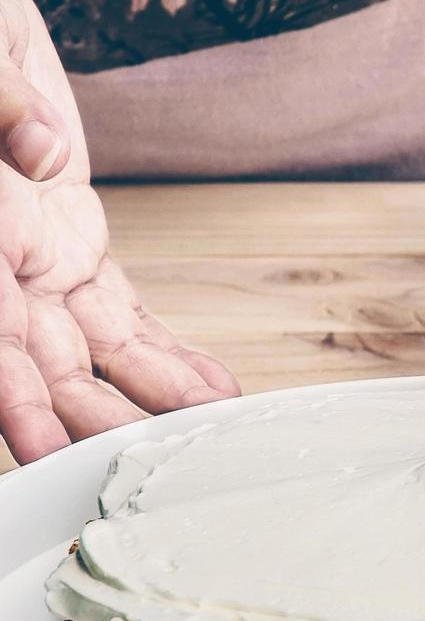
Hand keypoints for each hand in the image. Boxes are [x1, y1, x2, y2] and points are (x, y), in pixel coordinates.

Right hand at [0, 0, 238, 463]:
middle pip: (41, 365)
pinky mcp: (77, 252)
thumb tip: (39, 152)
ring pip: (90, 355)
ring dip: (146, 400)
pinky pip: (122, 317)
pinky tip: (209, 391)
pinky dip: (166, 356)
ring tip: (205, 437)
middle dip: (92, 422)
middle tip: (147, 469)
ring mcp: (36, 266)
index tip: (41, 448)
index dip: (8, 395)